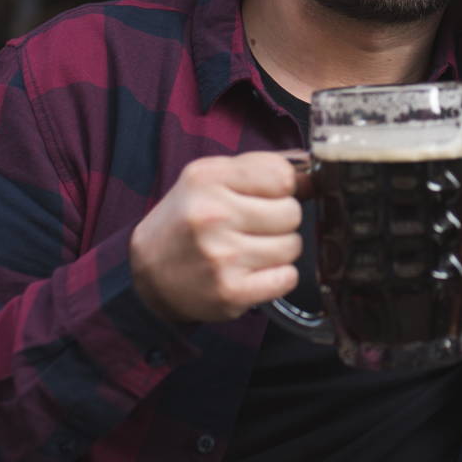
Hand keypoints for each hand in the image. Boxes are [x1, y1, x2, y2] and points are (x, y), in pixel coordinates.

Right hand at [129, 152, 308, 323]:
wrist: (148, 274)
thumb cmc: (188, 222)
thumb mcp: (212, 179)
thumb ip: (262, 169)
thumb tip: (313, 177)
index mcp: (208, 179)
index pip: (282, 176)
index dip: (281, 188)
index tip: (266, 197)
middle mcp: (212, 215)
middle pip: (291, 213)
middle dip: (280, 220)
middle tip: (255, 228)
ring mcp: (221, 256)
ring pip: (292, 246)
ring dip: (279, 250)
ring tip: (251, 250)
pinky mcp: (231, 292)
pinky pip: (287, 278)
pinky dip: (278, 277)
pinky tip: (255, 272)